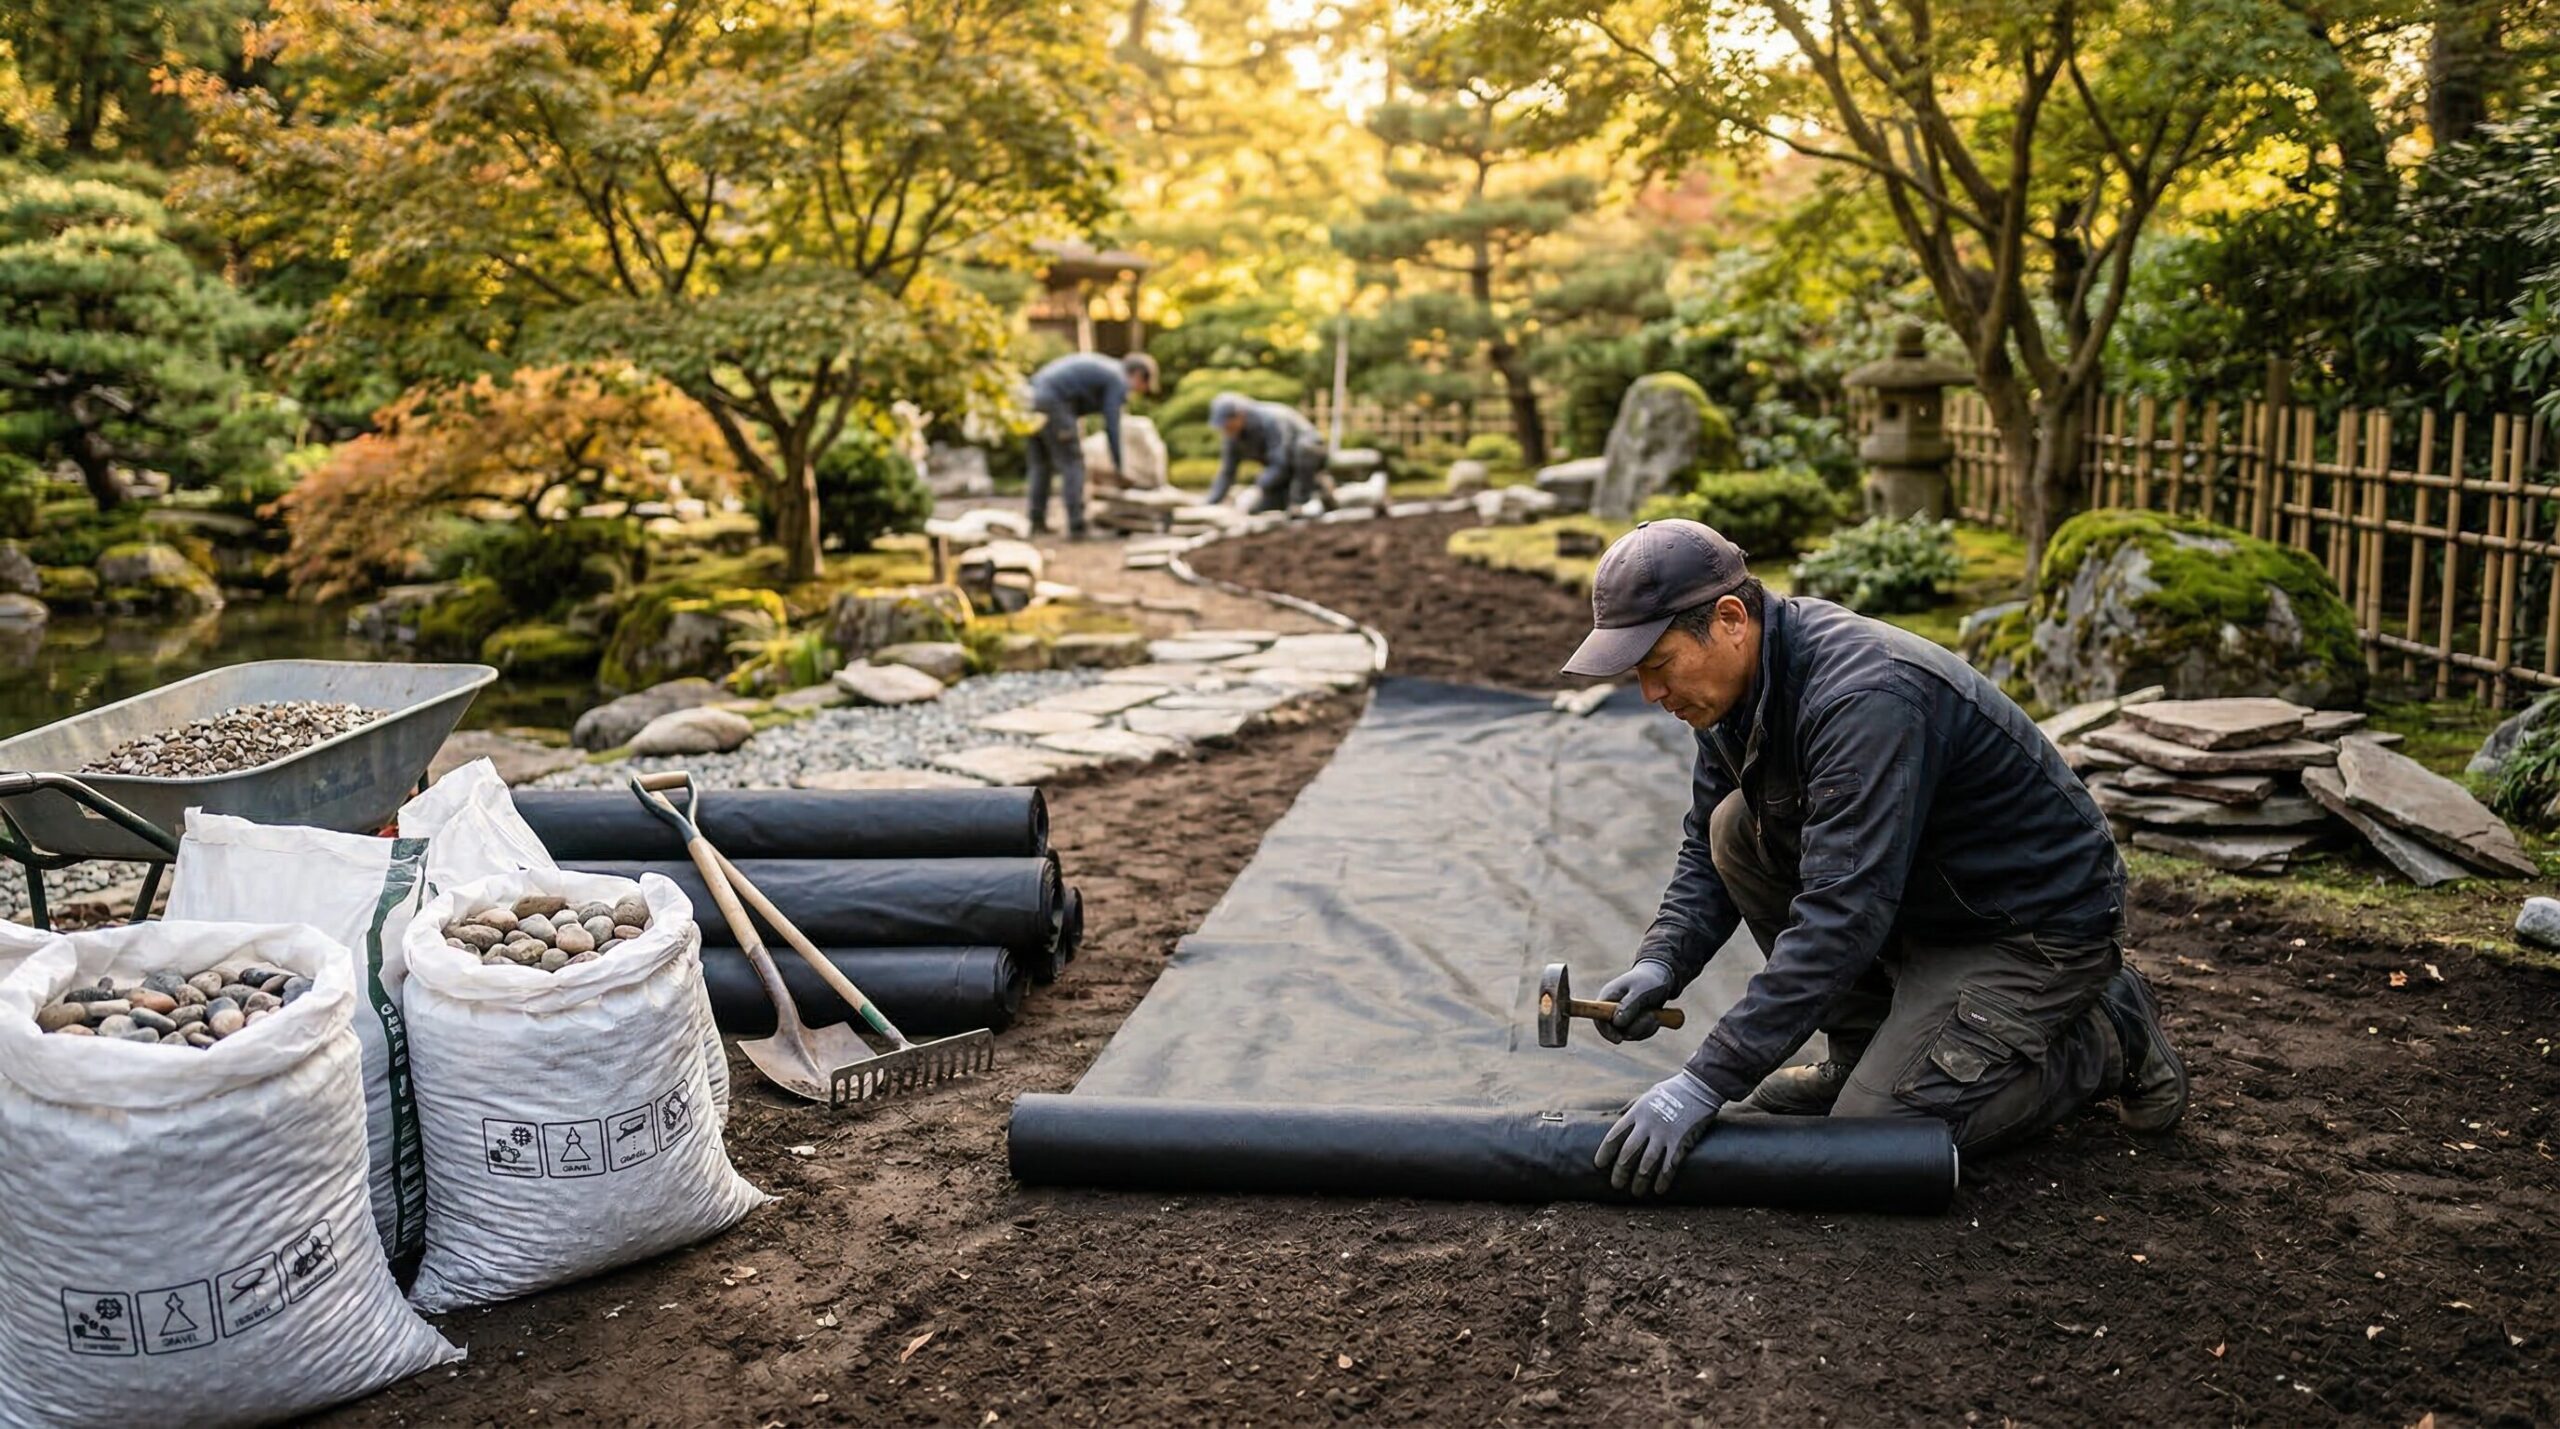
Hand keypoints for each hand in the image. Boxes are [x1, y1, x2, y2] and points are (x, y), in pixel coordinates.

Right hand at [1593, 959, 1678, 1042]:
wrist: (1662, 977)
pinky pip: (1638, 1034)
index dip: (1605, 1031)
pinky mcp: (1633, 1022)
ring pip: (1629, 1034)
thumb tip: (1617, 1023)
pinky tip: (1655, 1016)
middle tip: (1650, 1017)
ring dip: (1644, 1027)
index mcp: (1608, 997)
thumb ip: (1629, 1006)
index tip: (1618, 1039)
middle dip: (1634, 1028)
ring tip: (1653, 1013)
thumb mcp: (1640, 991)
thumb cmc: (1649, 980)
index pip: (1598, 1018)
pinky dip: (1649, 1028)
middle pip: (1615, 1030)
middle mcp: (1612, 1009)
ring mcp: (1622, 1017)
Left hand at [1595, 1070, 1724, 1195]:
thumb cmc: (1672, 1091)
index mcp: (1637, 1113)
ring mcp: (1664, 1134)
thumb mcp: (1646, 1095)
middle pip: (1628, 1153)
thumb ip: (1631, 1107)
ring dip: (1640, 1180)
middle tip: (1616, 1185)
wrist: (1699, 1087)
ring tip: (1636, 1192)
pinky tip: (1658, 1190)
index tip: (1599, 1165)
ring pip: (1646, 1163)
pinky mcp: (1680, 1142)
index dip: (1605, 1152)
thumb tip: (1616, 1116)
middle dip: (1620, 1171)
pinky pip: (1669, 1166)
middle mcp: (1647, 1125)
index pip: (1614, 1135)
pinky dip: (1663, 1180)